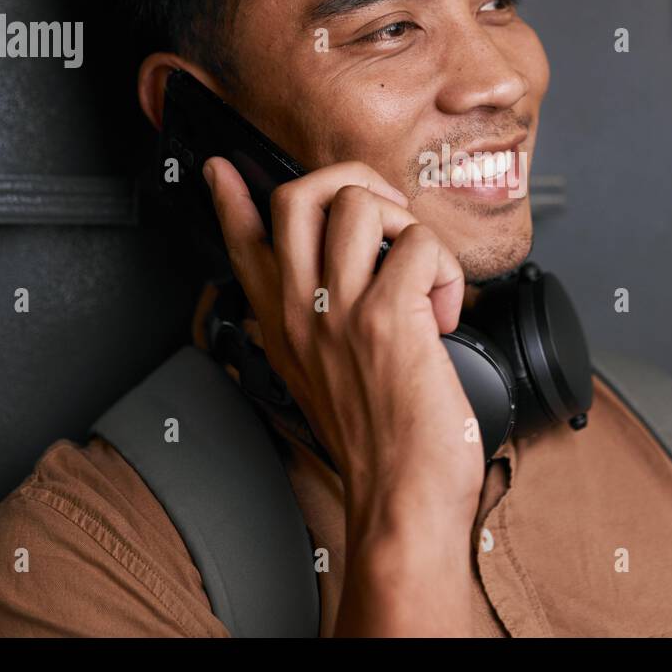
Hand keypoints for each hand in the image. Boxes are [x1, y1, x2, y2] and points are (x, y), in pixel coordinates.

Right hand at [202, 157, 485, 535]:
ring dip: (408, 225)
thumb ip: (319, 328)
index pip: (244, 244)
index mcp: (285, 326)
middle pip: (299, 195)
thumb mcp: (325, 380)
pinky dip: (448, 270)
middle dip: (354, 182)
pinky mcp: (387, 318)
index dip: (233, 197)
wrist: (401, 502)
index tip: (224, 170)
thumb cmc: (380, 446)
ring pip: (360, 202)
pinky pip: (420, 244)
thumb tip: (337, 282)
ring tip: (423, 274)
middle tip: (390, 219)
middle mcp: (301, 311)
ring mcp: (339, 311)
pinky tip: (445, 313)